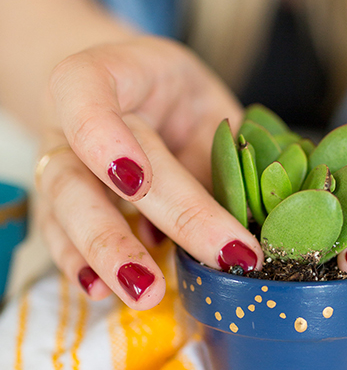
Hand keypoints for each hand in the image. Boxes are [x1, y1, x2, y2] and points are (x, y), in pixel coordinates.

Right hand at [36, 35, 262, 307]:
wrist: (132, 93)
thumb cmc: (173, 95)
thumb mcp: (203, 99)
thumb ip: (224, 148)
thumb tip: (265, 217)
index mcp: (106, 76)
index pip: (85, 91)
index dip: (106, 139)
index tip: (138, 184)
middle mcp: (68, 122)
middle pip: (88, 172)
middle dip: (135, 226)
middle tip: (185, 268)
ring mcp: (58, 164)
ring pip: (66, 209)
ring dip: (106, 255)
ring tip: (144, 293)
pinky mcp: (60, 205)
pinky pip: (59, 236)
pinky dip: (82, 266)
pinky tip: (104, 293)